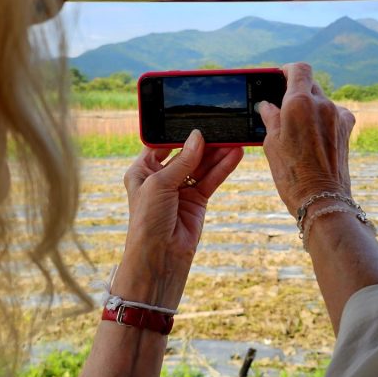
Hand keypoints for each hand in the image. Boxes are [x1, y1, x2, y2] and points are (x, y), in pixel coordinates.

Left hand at [114, 130, 242, 308]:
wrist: (158, 258)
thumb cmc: (147, 221)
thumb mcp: (160, 184)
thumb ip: (182, 160)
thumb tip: (198, 137)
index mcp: (142, 171)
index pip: (161, 144)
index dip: (177, 132)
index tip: (194, 118)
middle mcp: (161, 178)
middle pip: (185, 153)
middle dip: (202, 142)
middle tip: (220, 126)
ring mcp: (180, 189)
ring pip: (202, 165)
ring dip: (217, 153)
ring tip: (233, 137)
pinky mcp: (197, 200)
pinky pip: (211, 179)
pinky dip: (223, 167)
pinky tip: (235, 154)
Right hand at [257, 63, 355, 215]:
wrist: (323, 199)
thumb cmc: (292, 174)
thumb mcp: (272, 144)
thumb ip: (271, 118)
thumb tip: (266, 105)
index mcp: (298, 103)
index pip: (299, 69)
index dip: (288, 70)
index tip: (280, 75)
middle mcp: (322, 104)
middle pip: (310, 84)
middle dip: (297, 91)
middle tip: (284, 106)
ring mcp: (337, 115)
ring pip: (322, 99)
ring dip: (310, 106)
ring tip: (298, 127)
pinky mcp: (347, 128)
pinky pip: (334, 113)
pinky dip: (324, 118)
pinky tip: (315, 134)